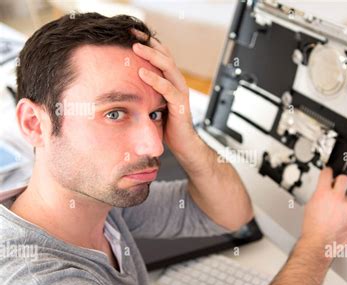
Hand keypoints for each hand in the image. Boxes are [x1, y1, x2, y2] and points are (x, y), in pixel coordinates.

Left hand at [131, 29, 197, 155]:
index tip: (131, 34)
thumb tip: (120, 84)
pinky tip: (142, 73)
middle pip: (165, 56)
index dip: (148, 43)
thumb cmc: (166, 126)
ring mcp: (181, 92)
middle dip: (148, 43)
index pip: (161, 56)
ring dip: (151, 56)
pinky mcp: (180, 104)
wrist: (183, 145)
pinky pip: (168, 88)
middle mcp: (178, 83)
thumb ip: (144, 91)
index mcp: (171, 81)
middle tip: (131, 34)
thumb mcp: (152, 103)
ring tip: (135, 48)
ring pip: (168, 67)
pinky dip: (155, 79)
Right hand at [301, 167, 346, 248]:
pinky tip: (341, 221)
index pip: (327, 174)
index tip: (328, 172)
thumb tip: (322, 193)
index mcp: (322, 193)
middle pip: (344, 179)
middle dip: (341, 181)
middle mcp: (336, 198)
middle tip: (338, 184)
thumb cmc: (311, 229)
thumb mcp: (309, 206)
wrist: (319, 243)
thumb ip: (318, 196)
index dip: (328, 172)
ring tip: (336, 214)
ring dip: (344, 204)